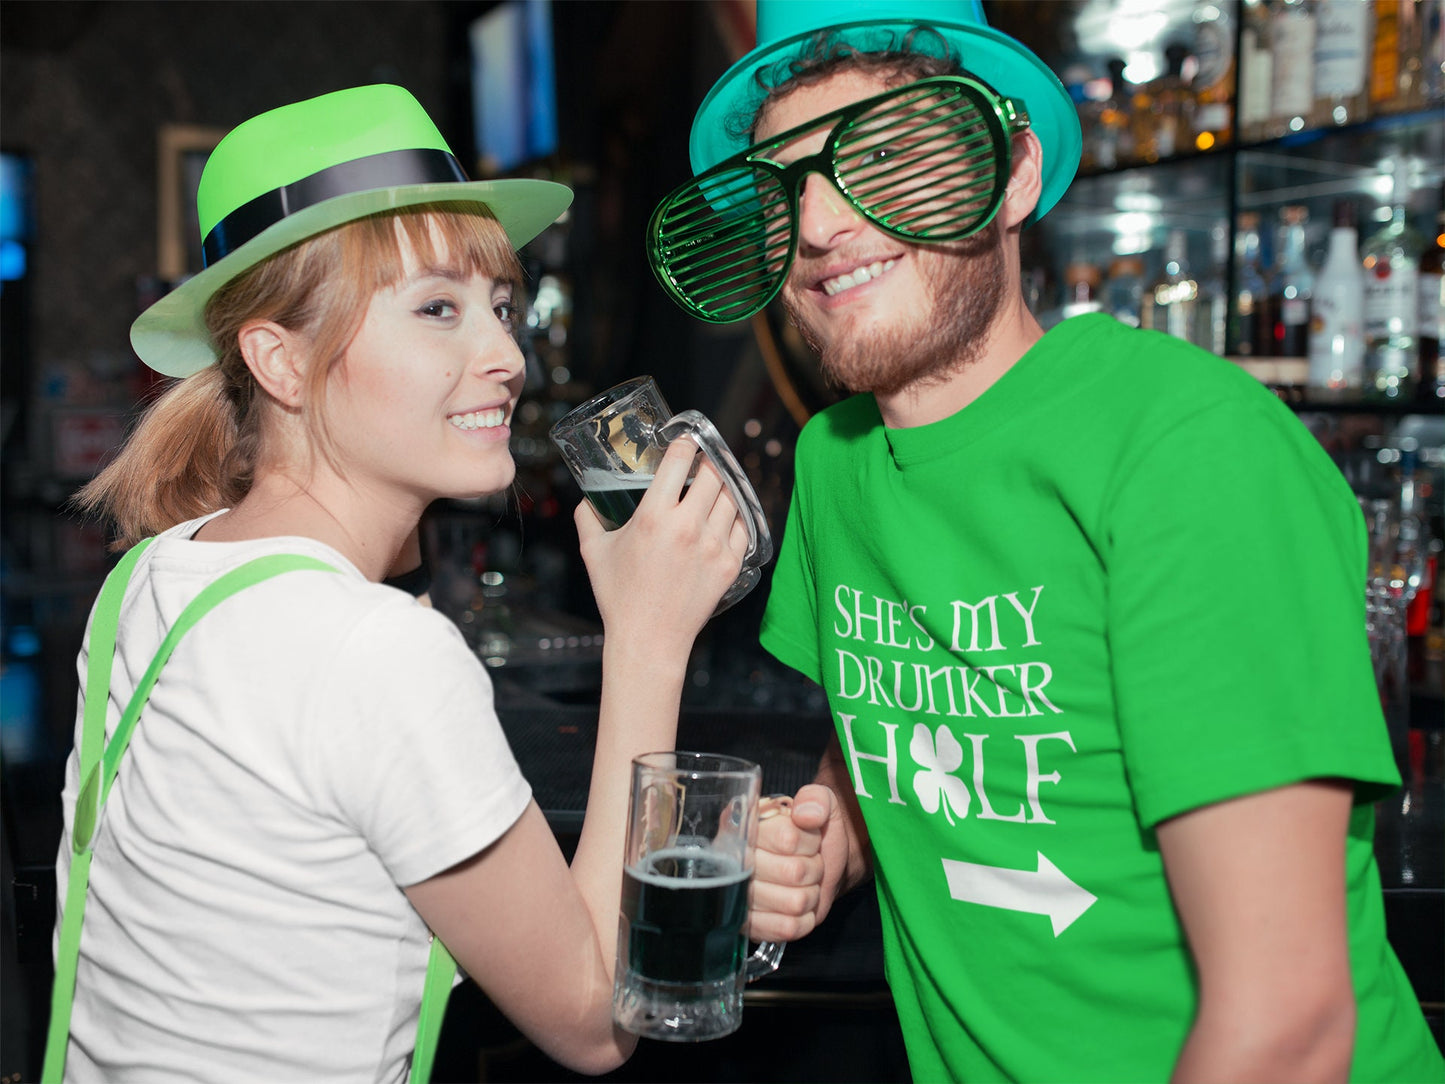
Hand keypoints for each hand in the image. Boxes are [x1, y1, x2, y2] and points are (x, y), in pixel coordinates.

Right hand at [574, 438, 748, 644]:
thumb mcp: (593, 551)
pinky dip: (737, 515)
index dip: (685, 442)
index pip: (680, 459)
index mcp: (654, 516)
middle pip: (713, 472)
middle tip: (703, 461)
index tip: (685, 439)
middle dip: (708, 461)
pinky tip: (727, 513)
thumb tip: (588, 498)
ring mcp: (713, 546)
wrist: (649, 640)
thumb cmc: (619, 596)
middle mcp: (688, 526)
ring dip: (725, 485)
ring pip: (732, 496)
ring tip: (716, 484)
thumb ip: (588, 517)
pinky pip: (743, 526)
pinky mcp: (730, 564)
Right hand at [747, 783, 851, 942]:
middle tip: (809, 862)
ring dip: (811, 893)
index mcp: (747, 824)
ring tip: (804, 882)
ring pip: (794, 902)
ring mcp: (739, 895)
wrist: (818, 863)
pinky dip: (805, 918)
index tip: (808, 838)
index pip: (788, 838)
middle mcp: (736, 859)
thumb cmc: (813, 832)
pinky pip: (788, 928)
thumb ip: (816, 798)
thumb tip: (806, 815)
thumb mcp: (819, 802)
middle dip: (814, 868)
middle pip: (793, 873)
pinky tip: (799, 902)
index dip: (809, 842)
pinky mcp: (750, 924)